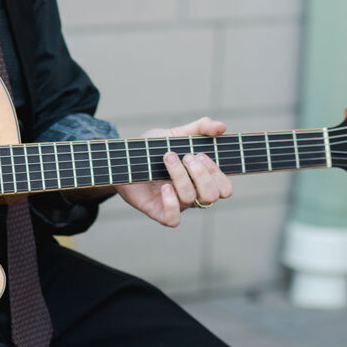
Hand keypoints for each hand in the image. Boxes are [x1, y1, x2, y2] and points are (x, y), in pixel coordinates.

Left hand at [116, 117, 232, 226]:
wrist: (122, 158)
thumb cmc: (151, 148)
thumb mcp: (174, 134)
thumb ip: (199, 128)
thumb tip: (222, 126)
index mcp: (200, 179)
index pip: (225, 188)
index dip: (217, 174)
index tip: (200, 154)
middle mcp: (192, 193)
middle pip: (212, 196)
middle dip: (201, 174)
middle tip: (186, 157)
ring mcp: (176, 204)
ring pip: (191, 200)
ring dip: (181, 177)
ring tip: (167, 158)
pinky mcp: (158, 211)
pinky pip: (173, 219)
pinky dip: (172, 203)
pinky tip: (164, 187)